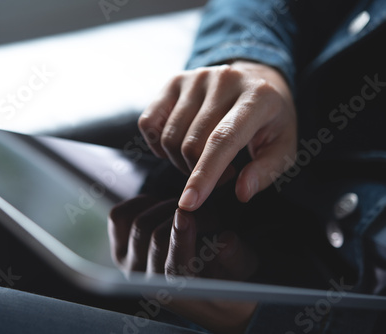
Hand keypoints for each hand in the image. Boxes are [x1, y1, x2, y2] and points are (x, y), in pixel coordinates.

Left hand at [108, 196, 257, 333]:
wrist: (199, 287)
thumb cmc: (226, 277)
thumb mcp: (243, 269)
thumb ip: (236, 257)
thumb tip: (226, 241)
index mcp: (179, 292)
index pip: (175, 268)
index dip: (179, 239)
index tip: (186, 215)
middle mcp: (148, 281)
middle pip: (156, 238)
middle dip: (182, 215)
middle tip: (205, 208)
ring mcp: (129, 265)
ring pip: (139, 224)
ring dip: (164, 207)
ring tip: (186, 209)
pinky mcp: (119, 248)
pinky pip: (119, 217)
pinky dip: (139, 203)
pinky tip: (158, 205)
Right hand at [138, 60, 296, 209]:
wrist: (255, 78)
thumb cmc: (269, 119)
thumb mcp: (283, 147)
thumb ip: (266, 172)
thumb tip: (242, 192)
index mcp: (257, 97)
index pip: (223, 139)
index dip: (204, 174)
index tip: (189, 203)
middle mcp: (224, 80)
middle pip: (192, 144)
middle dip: (198, 173)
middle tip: (219, 175)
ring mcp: (196, 77)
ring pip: (170, 137)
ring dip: (180, 161)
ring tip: (203, 158)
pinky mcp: (175, 80)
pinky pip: (149, 123)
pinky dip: (157, 145)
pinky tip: (177, 146)